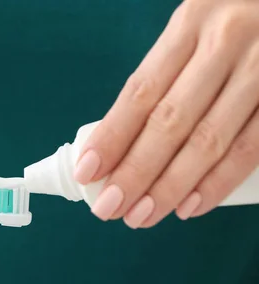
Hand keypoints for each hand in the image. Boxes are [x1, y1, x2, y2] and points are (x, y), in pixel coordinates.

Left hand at [74, 0, 258, 227]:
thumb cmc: (233, 22)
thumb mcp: (194, 32)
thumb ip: (164, 77)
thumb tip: (119, 144)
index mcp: (190, 24)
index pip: (141, 92)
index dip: (111, 137)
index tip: (87, 172)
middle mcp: (226, 43)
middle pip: (169, 122)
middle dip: (135, 172)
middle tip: (109, 207)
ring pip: (208, 142)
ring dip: (170, 187)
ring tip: (141, 215)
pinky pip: (251, 148)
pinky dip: (218, 183)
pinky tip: (189, 206)